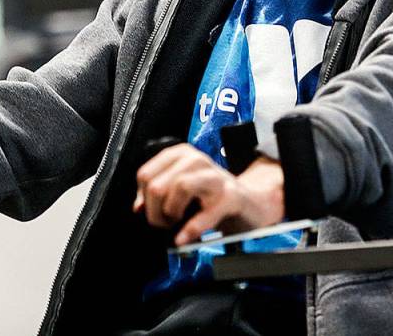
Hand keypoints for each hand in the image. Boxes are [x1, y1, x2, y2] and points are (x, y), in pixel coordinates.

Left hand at [133, 144, 285, 245]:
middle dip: (155, 211)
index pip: (146, 174)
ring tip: (177, 224)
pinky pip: (205, 213)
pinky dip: (190, 229)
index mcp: (182, 155)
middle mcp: (198, 161)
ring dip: (172, 214)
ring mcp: (216, 178)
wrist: (253, 203)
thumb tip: (139, 207)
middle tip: (165, 222)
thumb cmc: (213, 197)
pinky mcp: (231, 198)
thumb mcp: (183, 189)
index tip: (151, 210)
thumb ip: (160, 193)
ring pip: (179, 187)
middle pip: (159, 184)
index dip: (143, 198)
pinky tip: (183, 238)